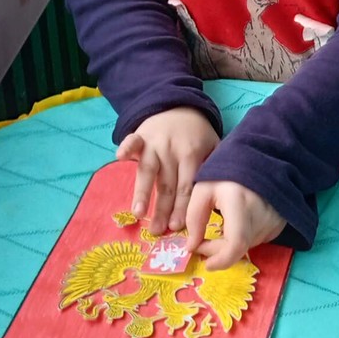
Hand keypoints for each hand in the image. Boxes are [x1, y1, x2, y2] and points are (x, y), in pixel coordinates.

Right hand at [115, 108, 218, 235]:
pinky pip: (133, 141)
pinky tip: (120, 157)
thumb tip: (218, 200)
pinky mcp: (141, 136)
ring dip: (142, 191)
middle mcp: (173, 151)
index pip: (187, 187)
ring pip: (148, 170)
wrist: (180, 106)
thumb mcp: (213, 147)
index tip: (179, 228)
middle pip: (168, 184)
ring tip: (138, 213)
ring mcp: (155, 143)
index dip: (183, 207)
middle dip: (163, 209)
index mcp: (193, 156)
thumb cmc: (197, 135)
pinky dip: (127, 147)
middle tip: (158, 231)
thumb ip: (214, 169)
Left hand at [185, 181, 285, 270]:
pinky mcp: (278, 225)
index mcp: (240, 205)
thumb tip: (192, 246)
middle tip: (201, 242)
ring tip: (220, 225)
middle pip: (238, 248)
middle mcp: (261, 217)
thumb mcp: (203, 189)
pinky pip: (255, 240)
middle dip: (216, 250)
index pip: (236, 244)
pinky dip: (241, 238)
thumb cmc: (227, 174)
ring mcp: (273, 222)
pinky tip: (236, 222)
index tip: (206, 264)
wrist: (259, 162)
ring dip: (229, 243)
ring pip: (246, 246)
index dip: (221, 260)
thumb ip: (194, 217)